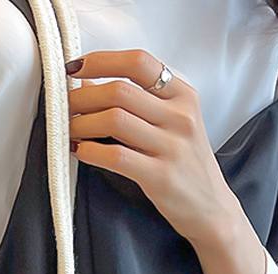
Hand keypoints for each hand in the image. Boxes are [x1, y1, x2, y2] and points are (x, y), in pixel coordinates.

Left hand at [67, 49, 238, 245]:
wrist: (211, 208)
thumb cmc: (185, 164)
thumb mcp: (171, 124)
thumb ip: (136, 101)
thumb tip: (87, 83)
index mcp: (183, 96)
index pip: (139, 62)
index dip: (101, 61)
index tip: (76, 68)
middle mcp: (180, 116)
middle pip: (119, 90)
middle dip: (82, 97)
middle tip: (65, 107)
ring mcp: (172, 146)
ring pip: (114, 119)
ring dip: (81, 123)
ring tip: (70, 130)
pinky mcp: (160, 176)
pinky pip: (116, 156)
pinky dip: (90, 151)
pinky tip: (79, 151)